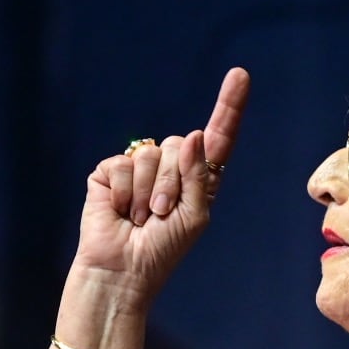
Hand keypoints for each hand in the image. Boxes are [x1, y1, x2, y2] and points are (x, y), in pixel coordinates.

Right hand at [36, 68, 249, 348]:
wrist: (123, 273)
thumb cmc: (162, 252)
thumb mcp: (194, 216)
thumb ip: (199, 177)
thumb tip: (193, 135)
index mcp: (197, 179)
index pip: (217, 138)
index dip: (228, 107)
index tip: (240, 75)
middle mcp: (169, 168)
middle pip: (181, 145)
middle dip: (174, 183)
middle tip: (161, 216)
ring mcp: (137, 168)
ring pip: (152, 154)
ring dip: (149, 193)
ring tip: (141, 219)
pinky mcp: (108, 173)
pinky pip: (123, 164)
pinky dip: (124, 193)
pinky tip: (120, 212)